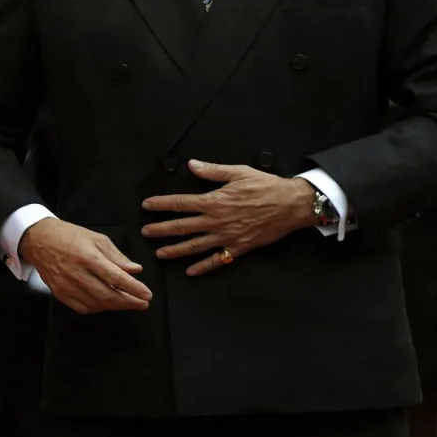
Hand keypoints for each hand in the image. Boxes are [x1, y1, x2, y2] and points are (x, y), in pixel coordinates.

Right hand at [18, 218, 151, 314]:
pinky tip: (107, 304)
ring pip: (97, 304)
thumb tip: (135, 270)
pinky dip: (98, 308)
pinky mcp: (60, 293)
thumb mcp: (97, 239)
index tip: (147, 295)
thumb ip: (117, 257)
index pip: (116, 277)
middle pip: (107, 295)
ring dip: (115, 306)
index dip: (134, 288)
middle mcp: (77, 274)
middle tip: (142, 303)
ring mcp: (67, 286)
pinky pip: (83, 308)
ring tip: (128, 302)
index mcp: (88, 257)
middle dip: (128, 302)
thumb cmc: (70, 236)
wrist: (39, 240)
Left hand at [141, 161, 312, 275]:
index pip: (181, 203)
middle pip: (182, 227)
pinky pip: (218, 260)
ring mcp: (227, 237)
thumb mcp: (238, 172)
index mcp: (214, 201)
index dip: (161, 205)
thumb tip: (191, 165)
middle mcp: (217, 221)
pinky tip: (191, 271)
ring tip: (160, 254)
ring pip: (195, 246)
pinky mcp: (239, 248)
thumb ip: (212, 170)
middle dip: (161, 230)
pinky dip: (203, 266)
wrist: (291, 205)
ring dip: (176, 250)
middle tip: (145, 233)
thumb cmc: (265, 186)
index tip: (147, 206)